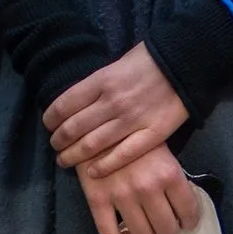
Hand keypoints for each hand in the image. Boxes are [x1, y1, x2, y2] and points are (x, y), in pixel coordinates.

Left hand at [45, 43, 189, 175]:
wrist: (184, 62)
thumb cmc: (147, 61)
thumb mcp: (115, 65)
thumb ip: (96, 86)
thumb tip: (76, 104)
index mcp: (101, 81)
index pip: (65, 104)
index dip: (51, 119)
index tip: (49, 125)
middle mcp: (112, 102)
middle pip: (74, 128)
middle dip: (59, 141)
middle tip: (55, 147)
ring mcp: (131, 120)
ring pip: (92, 145)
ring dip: (73, 155)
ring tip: (65, 160)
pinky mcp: (151, 135)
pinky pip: (122, 155)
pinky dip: (103, 166)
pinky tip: (92, 172)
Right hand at [77, 143, 200, 233]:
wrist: (95, 121)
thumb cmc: (133, 133)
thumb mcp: (161, 148)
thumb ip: (172, 176)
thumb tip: (182, 205)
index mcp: (168, 173)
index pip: (189, 212)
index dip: (189, 221)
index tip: (185, 221)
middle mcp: (147, 187)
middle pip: (167, 229)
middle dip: (169, 229)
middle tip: (164, 222)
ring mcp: (121, 195)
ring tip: (146, 226)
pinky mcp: (97, 199)